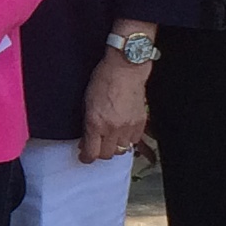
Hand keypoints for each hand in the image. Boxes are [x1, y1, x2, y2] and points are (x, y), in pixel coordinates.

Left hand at [79, 49, 150, 165]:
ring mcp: (128, 126)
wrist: (125, 68)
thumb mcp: (86, 102)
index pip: (91, 153)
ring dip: (114, 147)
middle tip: (96, 146)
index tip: (84, 157)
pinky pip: (134, 141)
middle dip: (100, 152)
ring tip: (110, 138)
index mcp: (95, 123)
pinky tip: (123, 132)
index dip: (86, 158)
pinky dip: (128, 140)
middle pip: (106, 155)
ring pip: (121, 150)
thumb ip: (87, 123)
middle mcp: (112, 128)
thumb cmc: (103, 79)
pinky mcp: (140, 122)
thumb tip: (87, 139)